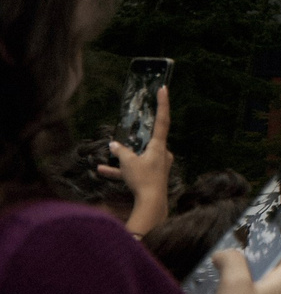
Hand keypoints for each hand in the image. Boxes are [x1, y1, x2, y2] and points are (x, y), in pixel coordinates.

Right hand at [105, 87, 173, 235]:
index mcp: (159, 146)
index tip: (164, 89)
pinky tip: (102, 170)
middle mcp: (162, 154)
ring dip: (124, 156)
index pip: (163, 120)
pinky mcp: (151, 177)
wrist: (151, 204)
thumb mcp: (128, 163)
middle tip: (135, 123)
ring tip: (108, 154)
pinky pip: (134, 169)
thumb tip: (114, 145)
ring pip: (139, 155)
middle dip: (139, 134)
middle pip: (150, 139)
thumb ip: (121, 152)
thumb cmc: (143, 180)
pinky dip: (121, 170)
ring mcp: (157, 165)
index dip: (163, 104)